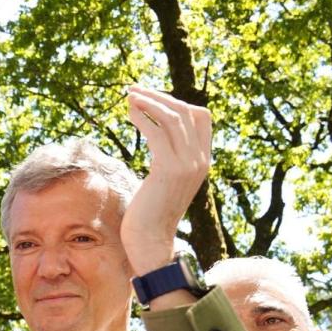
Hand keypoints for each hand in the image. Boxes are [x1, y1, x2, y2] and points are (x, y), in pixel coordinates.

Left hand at [120, 86, 211, 275]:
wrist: (150, 240)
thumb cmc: (150, 212)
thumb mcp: (165, 180)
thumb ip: (169, 159)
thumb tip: (158, 137)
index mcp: (203, 161)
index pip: (201, 117)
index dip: (176, 102)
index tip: (152, 98)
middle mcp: (200, 160)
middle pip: (186, 111)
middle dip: (159, 96)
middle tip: (134, 90)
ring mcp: (187, 164)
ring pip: (172, 117)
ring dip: (149, 101)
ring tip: (128, 96)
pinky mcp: (168, 169)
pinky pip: (157, 131)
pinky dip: (143, 116)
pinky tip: (129, 111)